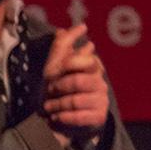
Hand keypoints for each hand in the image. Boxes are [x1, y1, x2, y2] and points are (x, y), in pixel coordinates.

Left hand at [41, 24, 109, 144]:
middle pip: (80, 80)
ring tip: (50, 108)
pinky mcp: (98, 118)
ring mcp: (101, 101)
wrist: (55, 123)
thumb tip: (75, 26)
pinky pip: (80, 116)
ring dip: (58, 105)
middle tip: (50, 92)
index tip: (55, 71)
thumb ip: (63, 46)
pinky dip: (64, 117)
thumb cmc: (55, 92)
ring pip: (77, 99)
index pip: (88, 60)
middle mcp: (100, 83)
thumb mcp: (54, 68)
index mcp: (92, 68)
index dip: (70, 64)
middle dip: (60, 87)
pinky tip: (58, 118)